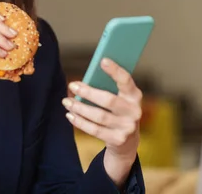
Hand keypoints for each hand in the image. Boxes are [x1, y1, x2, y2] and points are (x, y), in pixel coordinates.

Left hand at [62, 58, 142, 185]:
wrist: (126, 141)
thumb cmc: (117, 111)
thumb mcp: (119, 98)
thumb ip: (108, 88)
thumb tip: (85, 80)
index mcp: (135, 96)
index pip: (126, 81)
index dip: (115, 71)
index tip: (103, 60)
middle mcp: (134, 111)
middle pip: (108, 100)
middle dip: (88, 93)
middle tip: (72, 85)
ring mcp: (127, 127)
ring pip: (99, 116)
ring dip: (80, 108)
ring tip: (66, 101)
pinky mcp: (118, 140)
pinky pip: (95, 130)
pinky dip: (80, 122)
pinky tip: (70, 115)